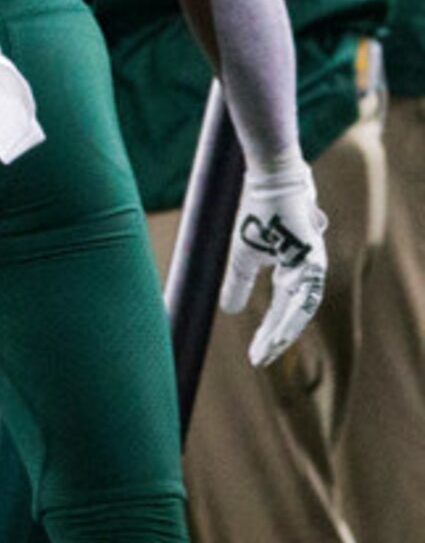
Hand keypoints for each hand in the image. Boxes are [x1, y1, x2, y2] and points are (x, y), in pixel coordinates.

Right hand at [224, 159, 325, 366]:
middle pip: (295, 315)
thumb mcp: (242, 258)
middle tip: (260, 361)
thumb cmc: (259, 215)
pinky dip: (292, 314)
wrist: (269, 182)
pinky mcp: (312, 257)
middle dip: (277, 340)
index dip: (269, 333)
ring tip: (269, 351)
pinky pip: (304, 293)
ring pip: (302, 308)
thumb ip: (238, 284)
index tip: (255, 356)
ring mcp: (312, 265)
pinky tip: (280, 330)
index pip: (283, 310)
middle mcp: (306, 272)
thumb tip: (229, 312)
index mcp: (291, 273)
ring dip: (284, 332)